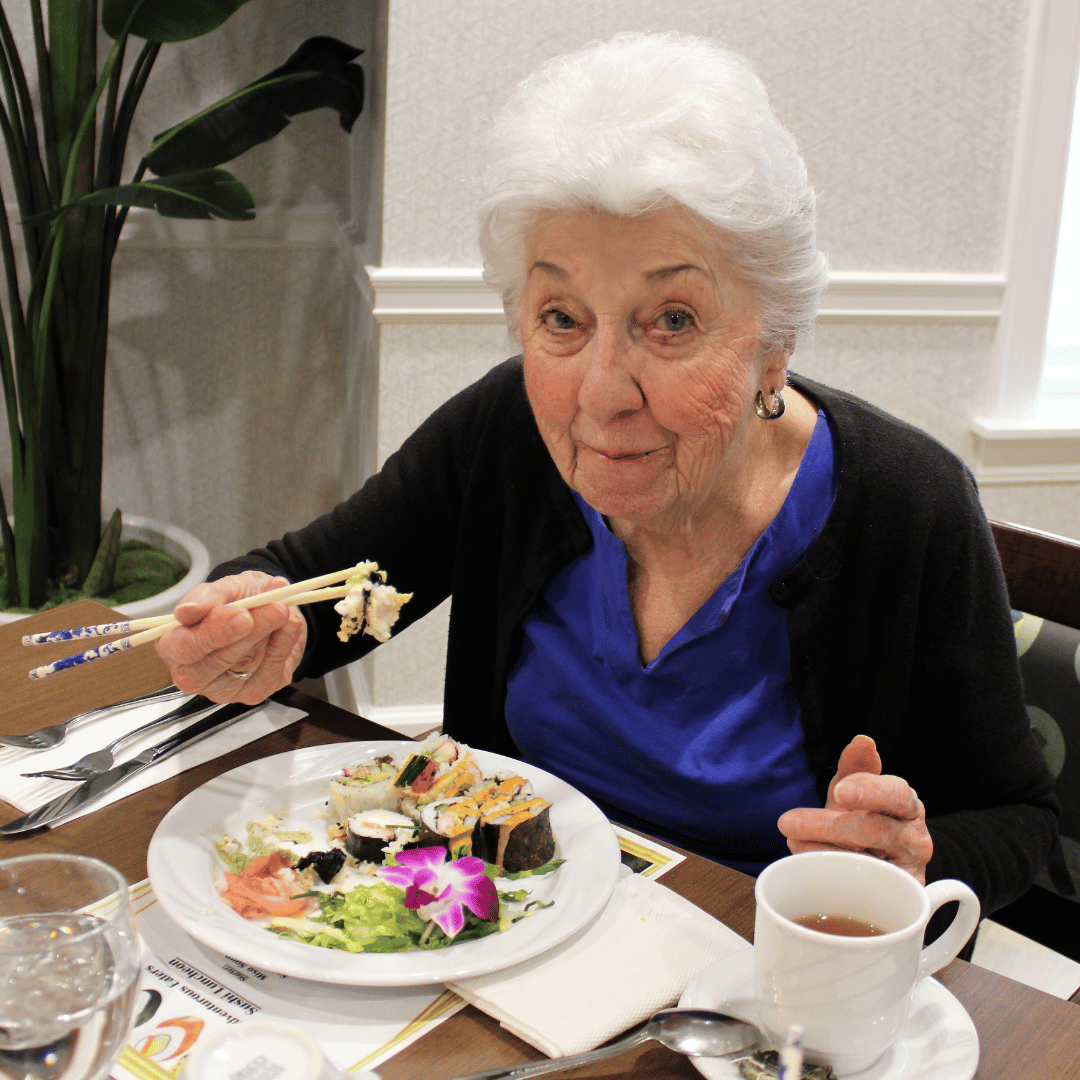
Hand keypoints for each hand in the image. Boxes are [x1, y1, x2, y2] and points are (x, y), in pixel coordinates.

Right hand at [153, 572, 306, 704]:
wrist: (270, 605)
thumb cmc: (238, 599)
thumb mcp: (224, 588)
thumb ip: (207, 597)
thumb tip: (187, 611)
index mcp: (175, 645)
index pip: (183, 648)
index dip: (212, 632)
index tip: (240, 614)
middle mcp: (195, 673)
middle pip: (216, 661)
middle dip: (250, 633)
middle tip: (275, 608)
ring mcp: (225, 688)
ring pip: (248, 664)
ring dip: (270, 633)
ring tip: (281, 608)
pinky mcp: (254, 692)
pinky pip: (271, 672)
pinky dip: (285, 644)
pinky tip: (291, 624)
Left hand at [777, 735, 932, 883]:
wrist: (884, 868)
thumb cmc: (866, 822)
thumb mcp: (857, 793)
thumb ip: (855, 768)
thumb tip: (863, 741)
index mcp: (907, 806)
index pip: (896, 793)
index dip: (868, 790)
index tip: (839, 791)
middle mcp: (915, 839)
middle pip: (876, 829)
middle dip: (829, 825)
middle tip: (789, 822)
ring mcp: (909, 873)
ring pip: (869, 864)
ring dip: (824, 853)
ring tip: (793, 843)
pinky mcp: (898, 901)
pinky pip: (867, 893)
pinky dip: (837, 881)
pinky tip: (813, 871)